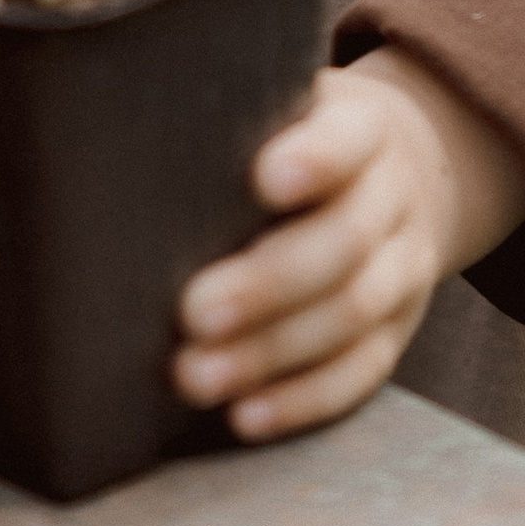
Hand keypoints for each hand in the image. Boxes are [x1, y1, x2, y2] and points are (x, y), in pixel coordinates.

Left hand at [172, 44, 524, 442]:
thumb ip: (230, 127)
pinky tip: (245, 414)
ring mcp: (402, 270)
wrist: (393, 175)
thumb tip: (122, 151)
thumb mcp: (279, 110)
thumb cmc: (293, 141)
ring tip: (195, 376)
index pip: (349, 138)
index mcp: (364, 129)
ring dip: (270, 352)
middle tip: (193, 312)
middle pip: (344, 241)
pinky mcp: (396, 333)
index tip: (262, 179)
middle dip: (267, 283)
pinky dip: (302, 399)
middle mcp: (392, 197)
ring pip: (351, 314)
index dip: (315, 158)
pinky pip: (360, 372)